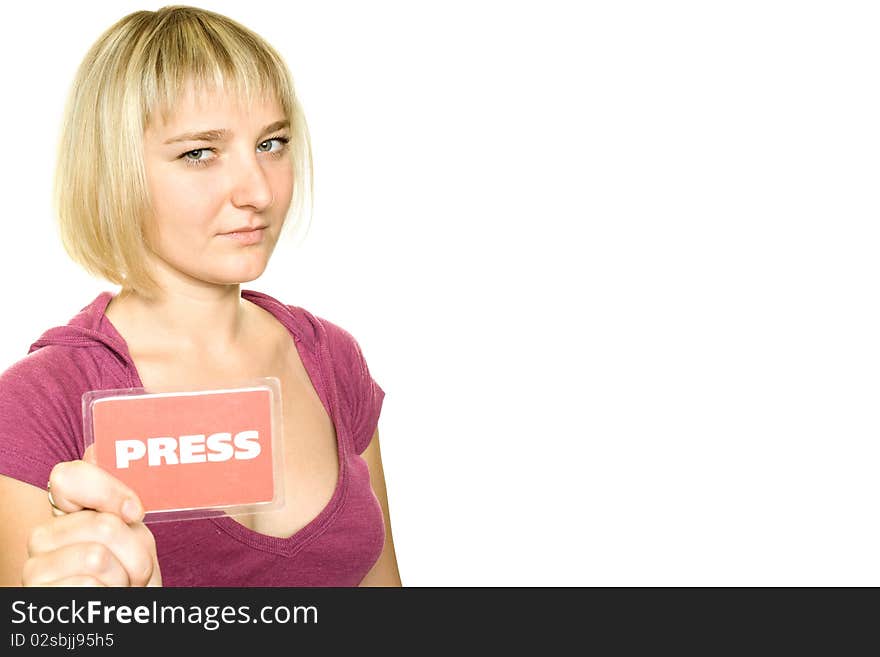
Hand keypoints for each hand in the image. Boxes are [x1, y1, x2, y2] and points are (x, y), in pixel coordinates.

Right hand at [22, 447, 161, 586]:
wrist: (125, 610)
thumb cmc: (129, 570)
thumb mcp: (133, 528)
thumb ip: (117, 494)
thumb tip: (98, 446)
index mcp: (64, 513)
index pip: (68, 476)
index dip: (108, 491)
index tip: (135, 512)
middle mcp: (42, 536)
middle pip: (103, 524)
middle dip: (137, 550)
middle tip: (137, 566)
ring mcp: (35, 568)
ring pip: (98, 558)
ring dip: (127, 576)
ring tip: (123, 584)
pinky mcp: (38, 596)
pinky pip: (90, 586)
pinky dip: (112, 596)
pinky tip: (105, 599)